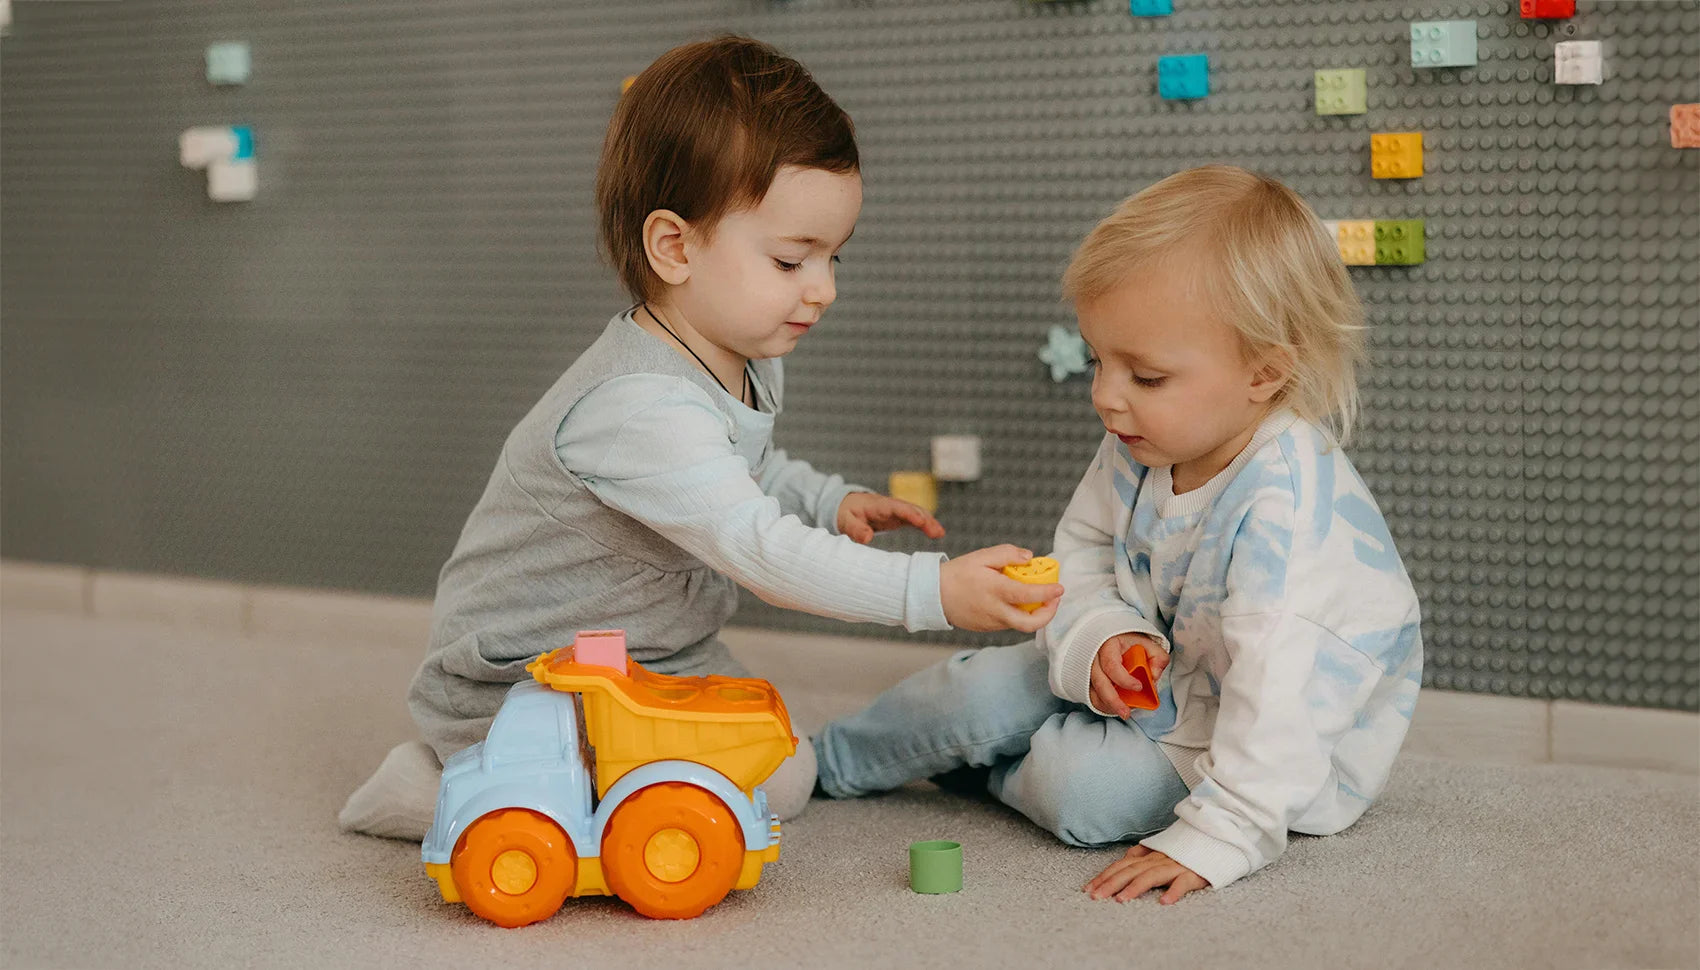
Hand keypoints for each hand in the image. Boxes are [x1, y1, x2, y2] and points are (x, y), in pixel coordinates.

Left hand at [836, 492, 946, 543]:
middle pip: (911, 509)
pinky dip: (926, 524)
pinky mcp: (899, 517)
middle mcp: (891, 506)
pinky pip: (915, 518)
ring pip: (916, 513)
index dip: (908, 513)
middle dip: (925, 519)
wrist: (848, 505)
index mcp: (878, 505)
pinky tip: (937, 533)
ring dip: (929, 521)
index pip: (896, 508)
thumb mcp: (846, 521)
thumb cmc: (846, 513)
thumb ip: (855, 529)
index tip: (920, 521)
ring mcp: (897, 511)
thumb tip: (867, 538)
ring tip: (940, 533)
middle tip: (937, 532)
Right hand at [939, 545, 1063, 632]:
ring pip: (1020, 624)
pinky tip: (1014, 602)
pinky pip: (1008, 623)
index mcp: (996, 591)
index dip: (1049, 594)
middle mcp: (996, 611)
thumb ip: (1007, 554)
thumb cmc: (956, 574)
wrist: (932, 595)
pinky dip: (1017, 614)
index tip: (1060, 588)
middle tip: (1053, 601)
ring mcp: (991, 623)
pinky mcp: (986, 628)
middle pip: (1031, 624)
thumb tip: (1029, 557)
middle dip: (1048, 614)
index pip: (1029, 596)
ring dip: (1033, 614)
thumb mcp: (981, 557)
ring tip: (1035, 597)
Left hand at [1084, 845, 1208, 904]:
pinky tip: (1164, 902)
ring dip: (1136, 887)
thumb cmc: (1187, 849)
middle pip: (1131, 871)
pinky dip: (1174, 892)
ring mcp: (1176, 866)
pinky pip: (1183, 883)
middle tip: (1095, 897)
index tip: (1088, 889)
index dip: (1105, 876)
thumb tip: (1127, 856)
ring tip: (1121, 900)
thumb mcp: (1163, 849)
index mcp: (1150, 856)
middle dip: (1111, 883)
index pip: (1122, 865)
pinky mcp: (1195, 874)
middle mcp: (1159, 859)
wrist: (1217, 838)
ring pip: (1152, 875)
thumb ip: (1144, 852)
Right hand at [1089, 633, 1168, 718]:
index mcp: (1107, 645)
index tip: (1139, 686)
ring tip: (1123, 712)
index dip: (1124, 679)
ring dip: (1108, 705)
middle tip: (1126, 712)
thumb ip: (1158, 658)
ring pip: (1093, 692)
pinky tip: (1115, 708)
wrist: (1114, 639)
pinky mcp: (1087, 680)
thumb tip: (1154, 676)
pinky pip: (1091, 696)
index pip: (1111, 665)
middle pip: (1099, 682)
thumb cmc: (1129, 642)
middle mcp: (1093, 657)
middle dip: (1113, 700)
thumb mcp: (1148, 644)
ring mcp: (1087, 669)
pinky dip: (1103, 705)